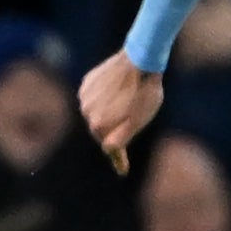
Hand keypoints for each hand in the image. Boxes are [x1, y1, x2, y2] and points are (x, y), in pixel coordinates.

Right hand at [78, 53, 163, 173]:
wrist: (140, 59)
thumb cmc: (145, 92)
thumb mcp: (139, 119)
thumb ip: (121, 138)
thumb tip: (110, 151)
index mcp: (98, 125)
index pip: (109, 146)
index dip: (118, 158)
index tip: (123, 170)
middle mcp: (86, 112)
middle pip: (102, 129)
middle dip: (115, 131)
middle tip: (132, 124)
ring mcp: (85, 96)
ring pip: (97, 112)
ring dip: (109, 113)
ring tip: (128, 103)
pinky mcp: (88, 82)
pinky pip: (95, 96)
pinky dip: (105, 98)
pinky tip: (118, 91)